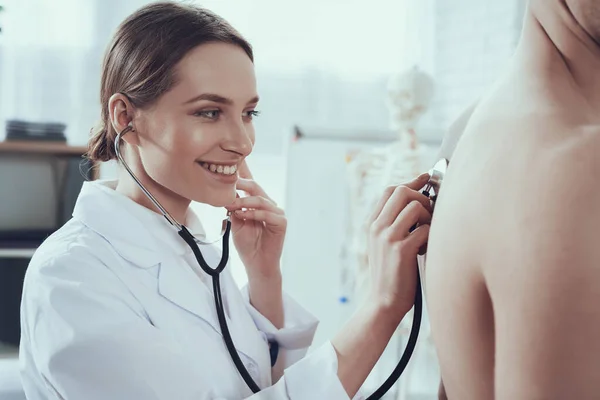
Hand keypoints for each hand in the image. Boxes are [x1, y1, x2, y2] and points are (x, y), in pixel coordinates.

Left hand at [225, 161, 285, 279]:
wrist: (256, 263)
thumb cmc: (248, 244)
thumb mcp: (236, 222)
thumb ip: (234, 207)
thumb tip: (226, 192)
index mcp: (259, 203)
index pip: (250, 184)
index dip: (242, 174)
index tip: (229, 165)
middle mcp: (269, 205)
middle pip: (255, 187)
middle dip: (240, 183)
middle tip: (227, 184)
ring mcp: (277, 213)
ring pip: (260, 200)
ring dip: (243, 201)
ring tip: (231, 205)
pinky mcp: (281, 223)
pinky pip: (267, 214)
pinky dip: (253, 214)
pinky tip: (243, 216)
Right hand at [366, 173, 432, 316]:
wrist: (383, 302)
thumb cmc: (391, 275)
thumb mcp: (384, 245)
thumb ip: (394, 224)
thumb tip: (417, 203)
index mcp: (372, 224)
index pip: (390, 190)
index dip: (411, 182)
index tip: (425, 179)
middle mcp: (377, 226)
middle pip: (402, 191)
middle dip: (422, 196)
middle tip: (429, 213)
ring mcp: (388, 237)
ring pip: (416, 206)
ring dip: (429, 217)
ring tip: (427, 234)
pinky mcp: (401, 249)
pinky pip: (425, 228)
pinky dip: (431, 236)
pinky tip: (426, 249)